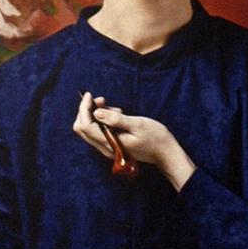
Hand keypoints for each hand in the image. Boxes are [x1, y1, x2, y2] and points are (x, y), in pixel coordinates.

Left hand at [73, 92, 195, 190]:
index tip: (89, 95)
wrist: (165, 153)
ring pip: (89, 130)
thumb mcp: (137, 124)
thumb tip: (96, 112)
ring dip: (96, 115)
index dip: (84, 109)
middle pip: (82, 129)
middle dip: (86, 111)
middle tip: (101, 100)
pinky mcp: (112, 146)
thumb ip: (116, 119)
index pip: (86, 126)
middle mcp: (105, 148)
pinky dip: (102, 120)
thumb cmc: (155, 137)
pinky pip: (98, 131)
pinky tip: (117, 115)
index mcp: (110, 143)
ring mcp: (108, 148)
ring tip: (116, 109)